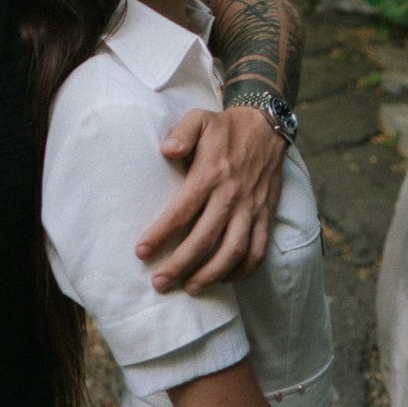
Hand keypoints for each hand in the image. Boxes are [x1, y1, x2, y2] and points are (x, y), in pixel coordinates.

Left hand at [135, 106, 286, 292]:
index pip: (182, 211)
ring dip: (211, 274)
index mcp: (211, 173)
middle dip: (180, 265)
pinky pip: (257, 251)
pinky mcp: (265, 216)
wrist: (266, 127)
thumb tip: (167, 150)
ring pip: (233, 251)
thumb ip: (182, 133)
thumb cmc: (224, 127)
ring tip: (190, 288)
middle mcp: (232, 194)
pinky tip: (223, 279)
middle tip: (159, 283)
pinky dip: (242, 270)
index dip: (160, 234)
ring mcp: (251, 208)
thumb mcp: (199, 119)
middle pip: (204, 239)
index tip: (141, 252)